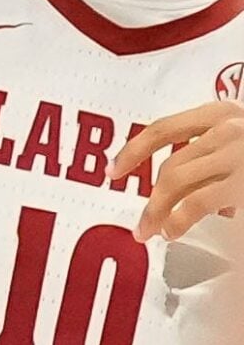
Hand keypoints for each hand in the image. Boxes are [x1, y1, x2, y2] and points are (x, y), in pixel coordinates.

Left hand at [113, 101, 243, 242]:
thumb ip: (221, 159)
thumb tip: (216, 205)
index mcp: (221, 113)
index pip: (162, 129)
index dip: (133, 151)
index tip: (113, 171)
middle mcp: (228, 127)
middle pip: (172, 164)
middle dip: (152, 197)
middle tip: (141, 224)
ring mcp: (237, 152)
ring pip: (178, 181)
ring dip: (158, 211)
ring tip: (150, 231)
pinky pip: (199, 201)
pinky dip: (180, 219)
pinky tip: (172, 231)